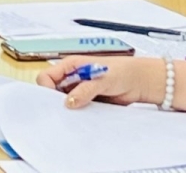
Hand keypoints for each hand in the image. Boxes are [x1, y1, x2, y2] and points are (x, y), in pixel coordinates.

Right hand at [37, 55, 164, 107]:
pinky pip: (76, 110)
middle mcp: (72, 77)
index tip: (53, 101)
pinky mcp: (87, 102)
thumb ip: (85, 90)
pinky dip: (77, 115)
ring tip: (75, 117)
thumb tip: (68, 102)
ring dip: (68, 110)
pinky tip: (83, 119)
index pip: (47, 77)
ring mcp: (79, 90)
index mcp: (71, 65)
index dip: (46, 88)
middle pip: (52, 91)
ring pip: (64, 102)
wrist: (139, 82)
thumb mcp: (102, 79)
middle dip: (55, 102)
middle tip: (63, 112)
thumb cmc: (122, 71)